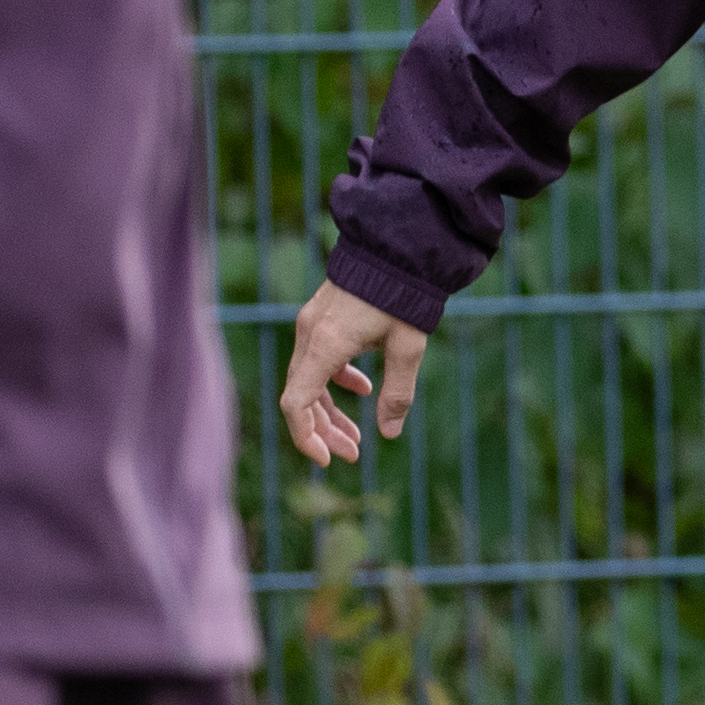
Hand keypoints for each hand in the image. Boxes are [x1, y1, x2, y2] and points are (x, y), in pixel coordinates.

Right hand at [275, 279, 430, 465]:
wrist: (397, 245)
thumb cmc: (405, 293)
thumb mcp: (408, 347)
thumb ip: (398, 393)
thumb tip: (388, 434)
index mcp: (326, 344)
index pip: (296, 404)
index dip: (306, 438)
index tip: (329, 460)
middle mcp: (310, 334)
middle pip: (301, 396)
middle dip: (324, 430)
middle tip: (354, 453)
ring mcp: (311, 323)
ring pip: (308, 379)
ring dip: (328, 409)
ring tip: (356, 434)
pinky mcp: (320, 317)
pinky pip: (316, 360)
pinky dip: (334, 381)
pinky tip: (362, 390)